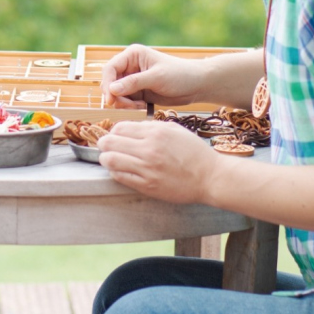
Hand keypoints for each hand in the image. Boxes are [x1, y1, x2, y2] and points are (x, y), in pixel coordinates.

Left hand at [97, 120, 215, 203]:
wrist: (210, 177)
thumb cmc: (194, 152)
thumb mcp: (175, 130)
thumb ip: (152, 127)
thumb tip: (132, 128)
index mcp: (155, 133)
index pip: (120, 127)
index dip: (114, 131)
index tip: (116, 136)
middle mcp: (149, 149)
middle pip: (109, 142)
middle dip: (104, 143)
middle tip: (106, 146)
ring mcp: (147, 169)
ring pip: (110, 160)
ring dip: (106, 158)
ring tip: (109, 159)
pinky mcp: (147, 185)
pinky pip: (120, 176)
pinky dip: (115, 172)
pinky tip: (120, 170)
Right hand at [101, 44, 202, 108]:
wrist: (197, 85)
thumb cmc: (179, 75)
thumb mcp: (156, 77)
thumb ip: (134, 83)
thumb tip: (111, 89)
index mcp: (133, 55)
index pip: (110, 69)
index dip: (108, 84)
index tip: (111, 100)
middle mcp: (130, 66)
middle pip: (111, 82)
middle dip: (116, 96)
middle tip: (128, 106)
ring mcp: (133, 80)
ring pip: (117, 94)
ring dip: (124, 103)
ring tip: (139, 106)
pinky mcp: (138, 92)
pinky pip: (126, 101)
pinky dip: (130, 106)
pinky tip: (143, 106)